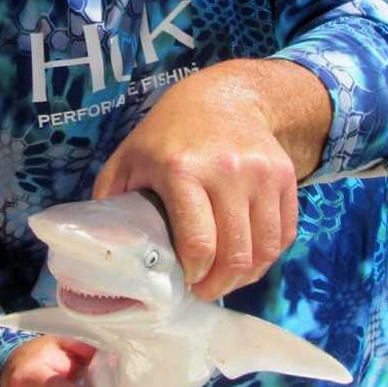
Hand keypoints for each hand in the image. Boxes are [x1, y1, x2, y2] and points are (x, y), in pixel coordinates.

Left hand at [94, 62, 326, 300]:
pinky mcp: (285, 176)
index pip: (199, 243)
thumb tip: (102, 246)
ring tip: (227, 280)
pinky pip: (284, 234)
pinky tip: (248, 259)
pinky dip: (268, 256)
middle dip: (219, 285)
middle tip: (205, 290)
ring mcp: (261, 173)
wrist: (224, 95)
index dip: (194, 275)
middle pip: (235, 254)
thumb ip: (111, 200)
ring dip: (246, 276)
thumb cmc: (167, 133)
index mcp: (182, 169)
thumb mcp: (129, 158)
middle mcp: (227, 171)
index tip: (185, 282)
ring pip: (264, 249)